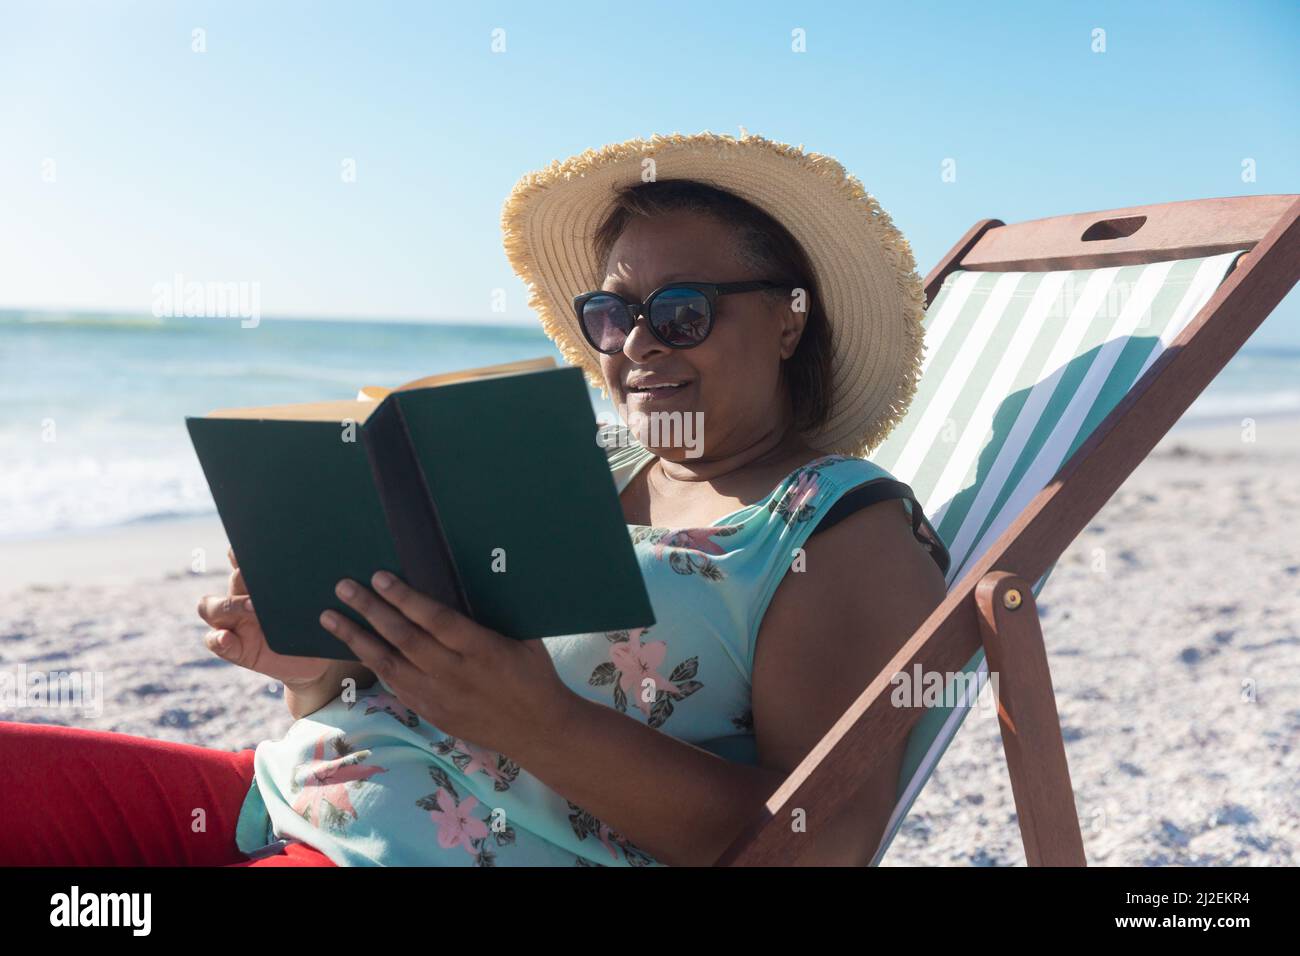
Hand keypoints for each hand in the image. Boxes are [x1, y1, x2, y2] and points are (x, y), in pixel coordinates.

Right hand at [198, 549, 335, 687]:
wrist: (318, 661)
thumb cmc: (320, 624)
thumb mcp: (321, 603)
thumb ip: (315, 585)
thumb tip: (333, 560)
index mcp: (262, 582)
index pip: (242, 560)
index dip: (239, 553)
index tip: (245, 549)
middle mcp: (244, 598)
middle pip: (231, 581)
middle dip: (241, 576)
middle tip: (256, 575)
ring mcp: (235, 623)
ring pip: (211, 607)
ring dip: (229, 605)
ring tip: (252, 608)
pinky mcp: (235, 648)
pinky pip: (215, 641)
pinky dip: (218, 639)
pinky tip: (227, 638)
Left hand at [320, 571, 577, 757]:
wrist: (538, 732)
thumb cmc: (535, 677)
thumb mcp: (525, 639)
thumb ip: (493, 617)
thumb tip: (469, 585)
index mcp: (480, 649)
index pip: (434, 618)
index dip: (404, 597)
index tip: (380, 577)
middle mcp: (454, 673)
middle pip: (403, 638)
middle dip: (370, 610)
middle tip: (343, 587)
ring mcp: (439, 697)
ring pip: (389, 664)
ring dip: (357, 638)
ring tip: (330, 617)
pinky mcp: (432, 713)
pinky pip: (396, 686)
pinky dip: (375, 666)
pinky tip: (358, 649)